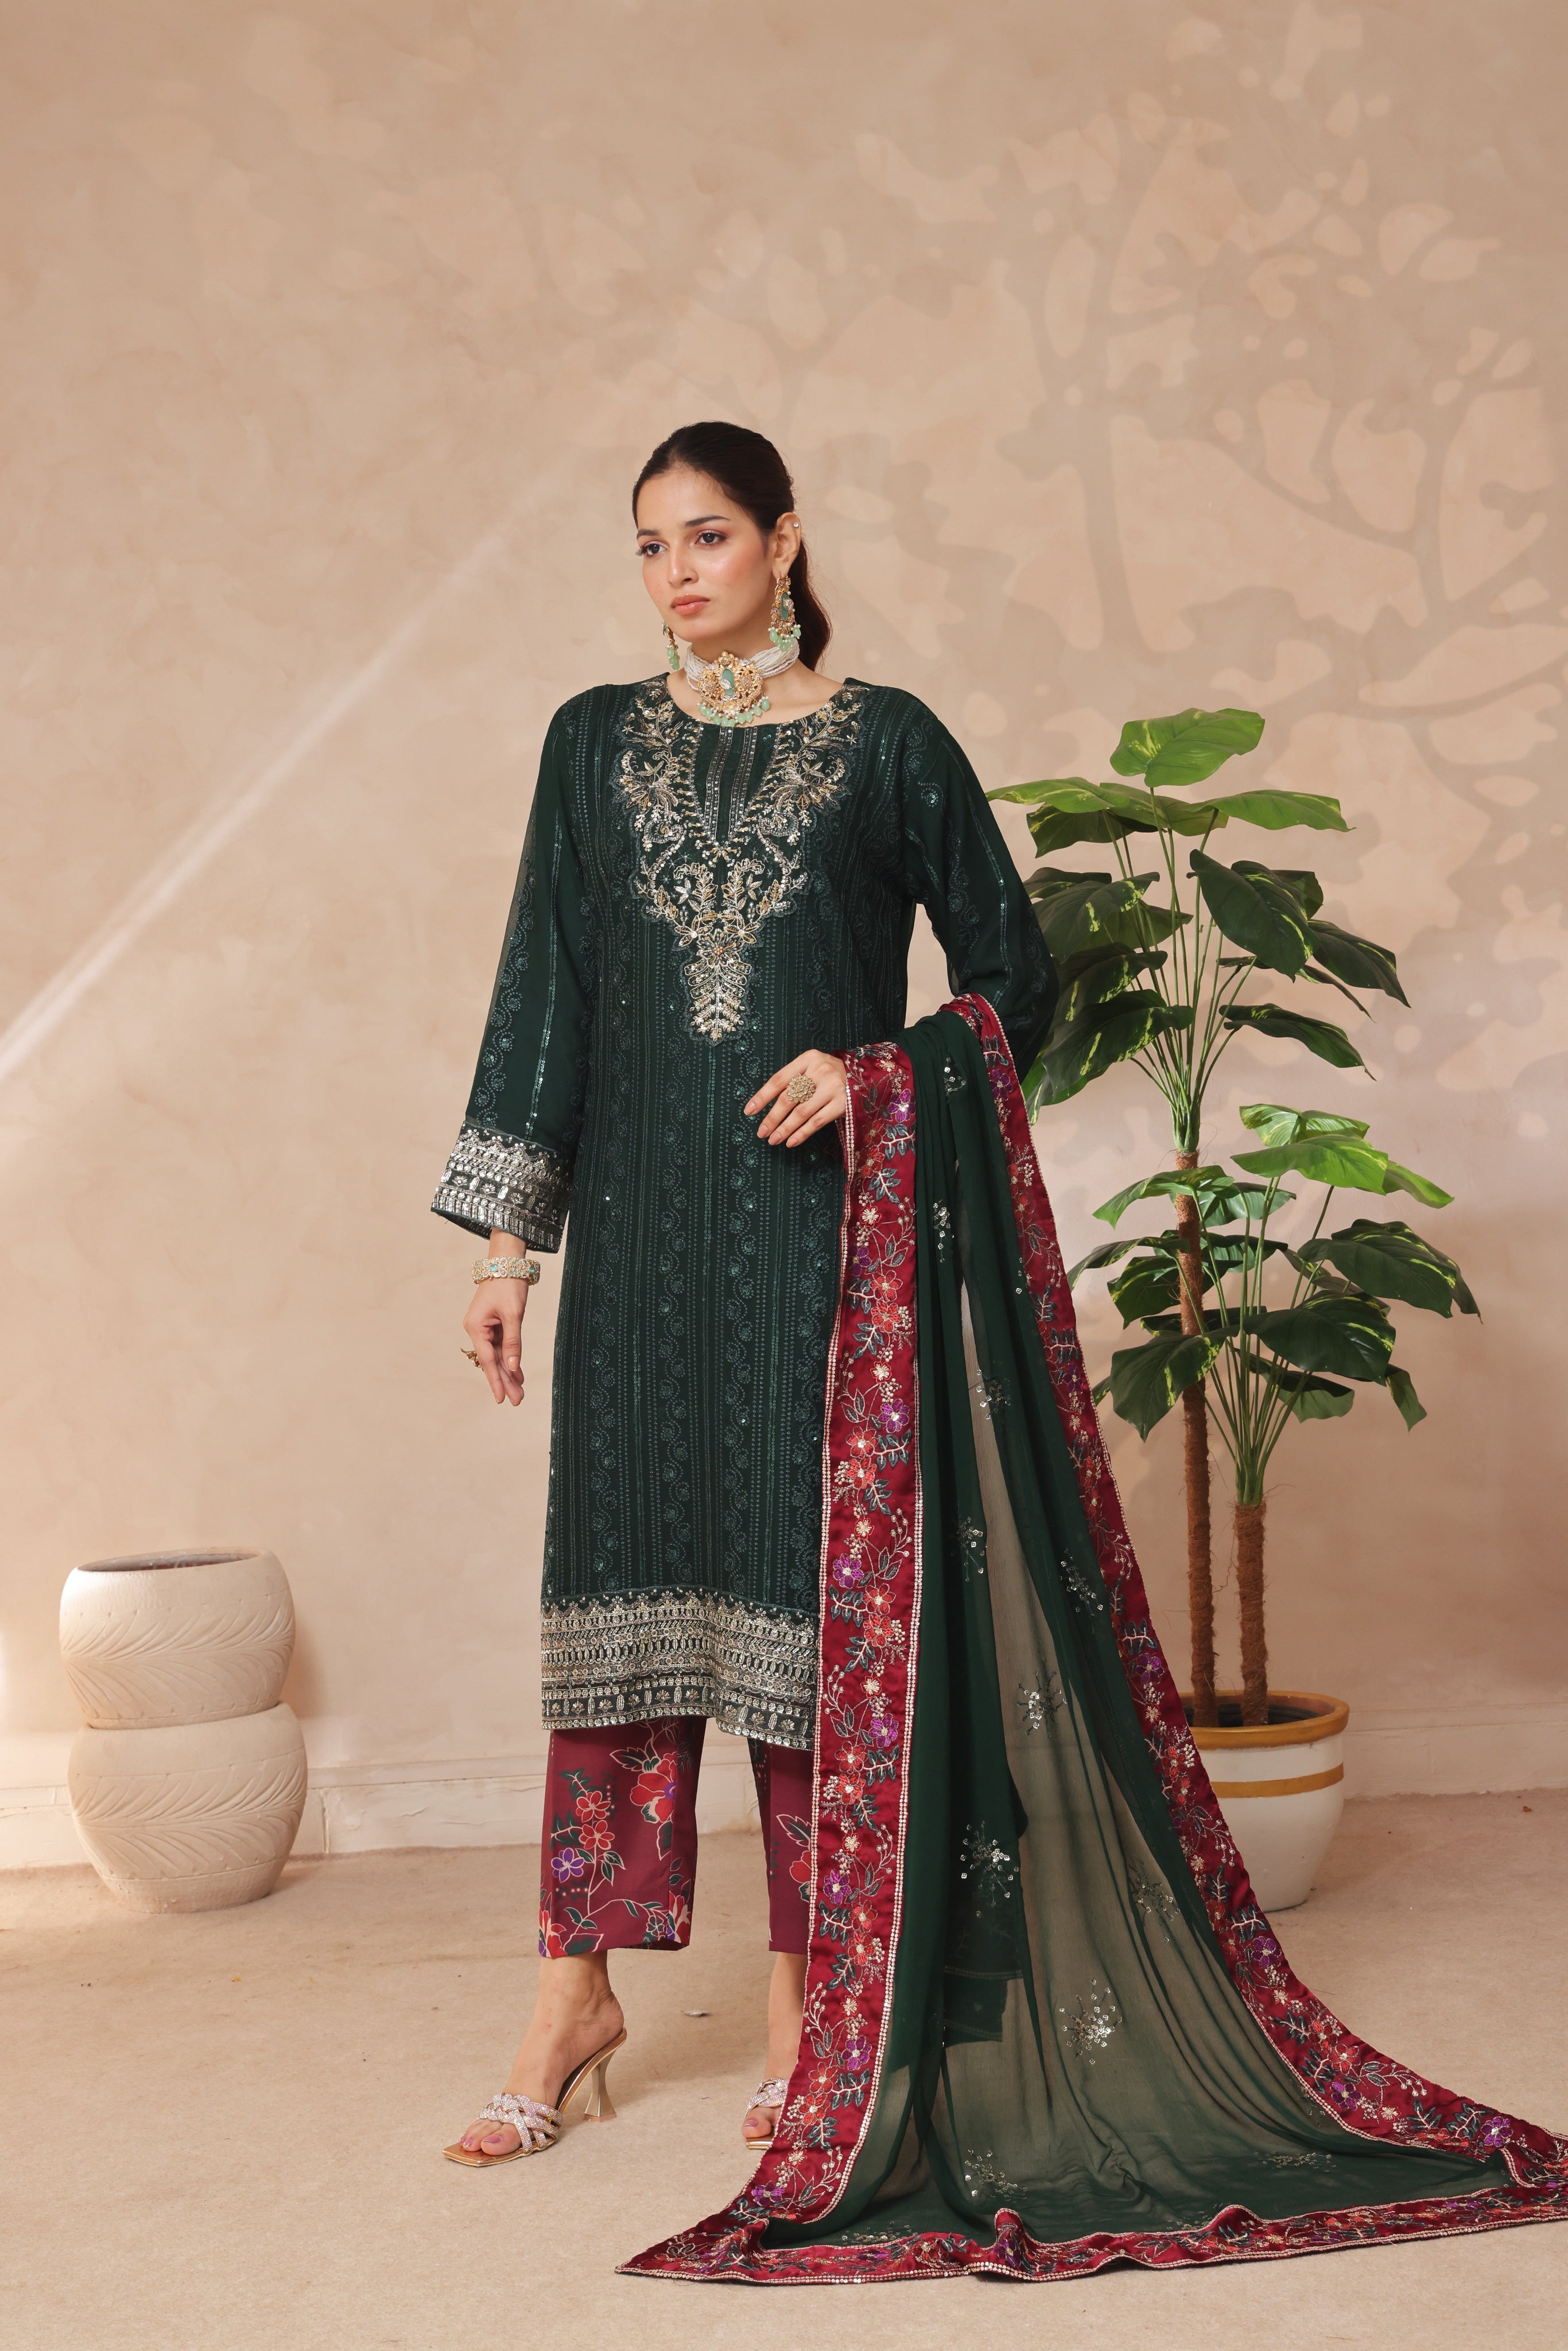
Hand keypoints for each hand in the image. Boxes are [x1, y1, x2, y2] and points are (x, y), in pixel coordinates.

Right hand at [463, 1270, 530, 1405]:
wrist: (507, 1262)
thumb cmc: (508, 1284)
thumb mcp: (513, 1313)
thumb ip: (514, 1341)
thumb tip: (513, 1366)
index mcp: (475, 1327)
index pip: (488, 1360)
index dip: (496, 1380)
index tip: (502, 1399)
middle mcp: (477, 1330)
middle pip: (492, 1361)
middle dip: (505, 1381)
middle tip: (517, 1401)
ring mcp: (485, 1328)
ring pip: (498, 1356)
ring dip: (509, 1373)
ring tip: (519, 1392)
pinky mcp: (494, 1326)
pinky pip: (502, 1347)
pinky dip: (511, 1359)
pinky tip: (517, 1375)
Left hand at [745, 1050, 848, 1147]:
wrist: (865, 1076)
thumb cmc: (830, 1074)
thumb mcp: (812, 1067)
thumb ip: (794, 1079)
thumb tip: (766, 1105)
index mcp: (808, 1059)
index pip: (779, 1079)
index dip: (762, 1096)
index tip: (749, 1111)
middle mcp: (820, 1071)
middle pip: (789, 1098)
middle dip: (772, 1117)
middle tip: (761, 1132)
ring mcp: (832, 1088)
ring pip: (801, 1113)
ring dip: (784, 1129)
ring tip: (773, 1140)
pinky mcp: (843, 1104)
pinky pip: (817, 1122)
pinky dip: (801, 1134)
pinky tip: (791, 1142)